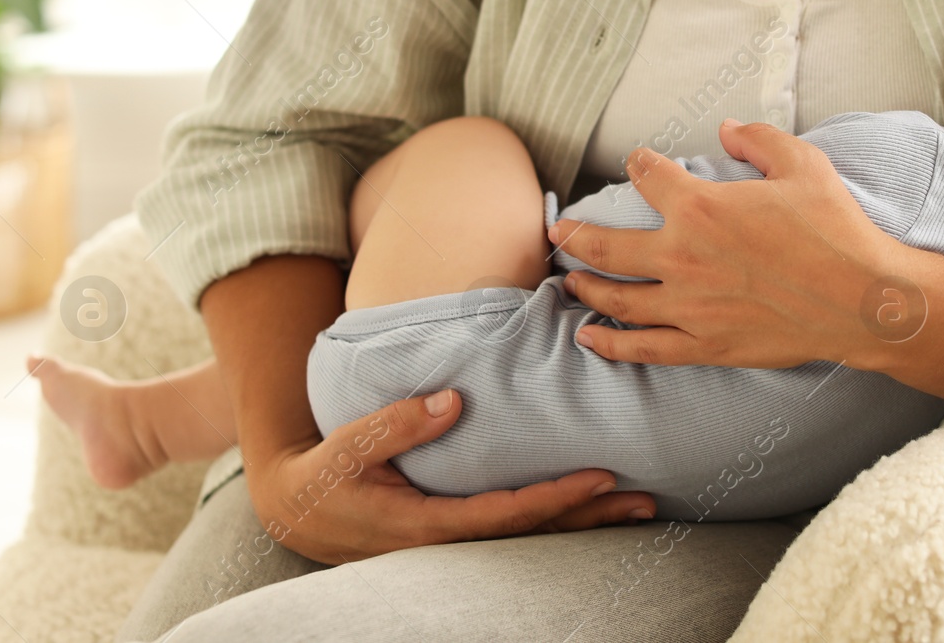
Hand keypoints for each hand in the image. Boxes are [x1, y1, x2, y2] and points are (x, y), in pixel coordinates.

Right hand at [246, 390, 654, 563]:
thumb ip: (396, 423)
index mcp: (427, 527)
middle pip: (535, 534)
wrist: (298, 510)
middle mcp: (450, 544)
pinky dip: (558, 519)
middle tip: (645, 500)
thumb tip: (452, 399)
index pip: (507, 514)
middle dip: (591, 517)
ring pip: (533, 537)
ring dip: (585, 523)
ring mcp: (456, 544)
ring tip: (637, 508)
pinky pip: (517, 529)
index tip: (601, 474)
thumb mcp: (348, 445)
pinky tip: (592, 509)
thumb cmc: (324, 475)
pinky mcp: (458, 533)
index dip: (557, 497)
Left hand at [546, 119, 891, 368]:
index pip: (648, 177)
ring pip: (617, 299)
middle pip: (608, 246)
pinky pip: (643, 348)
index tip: (638, 163)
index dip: (640, 165)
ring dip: (586, 286)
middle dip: (576, 234)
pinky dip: (610, 344)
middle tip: (559, 229)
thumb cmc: (836, 229)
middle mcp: (683, 258)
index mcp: (701, 208)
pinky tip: (588, 339)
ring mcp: (689, 308)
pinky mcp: (704, 345)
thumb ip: (758, 139)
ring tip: (569, 280)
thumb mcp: (803, 165)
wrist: (863, 300)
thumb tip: (727, 128)